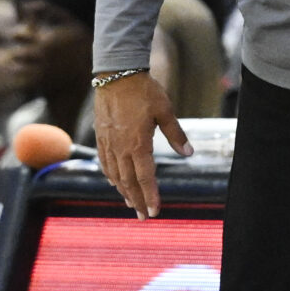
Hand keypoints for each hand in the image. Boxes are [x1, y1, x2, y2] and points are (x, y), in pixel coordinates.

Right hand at [94, 72, 189, 217]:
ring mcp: (108, 142)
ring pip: (115, 174)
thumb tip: (188, 153)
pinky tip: (114, 182)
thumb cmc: (143, 91)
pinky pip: (104, 161)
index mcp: (138, 144)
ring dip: (123, 191)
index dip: (150, 196)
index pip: (145, 177)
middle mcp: (121, 147)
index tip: (154, 212)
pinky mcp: (101, 136)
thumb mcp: (165, 111)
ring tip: (129, 204)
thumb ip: (176, 134)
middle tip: (142, 216)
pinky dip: (110, 175)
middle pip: (128, 181)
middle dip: (136, 200)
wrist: (116, 74)